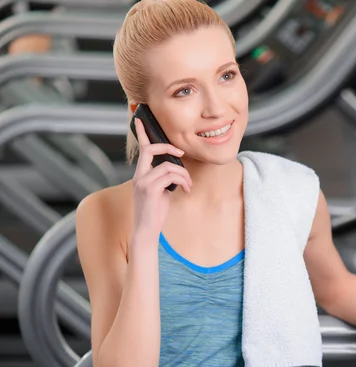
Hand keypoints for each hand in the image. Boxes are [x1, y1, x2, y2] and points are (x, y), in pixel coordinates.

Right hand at [131, 117, 191, 234]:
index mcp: (141, 174)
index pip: (141, 150)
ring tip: (188, 185)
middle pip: (150, 149)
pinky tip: (185, 190)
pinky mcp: (150, 189)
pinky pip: (171, 176)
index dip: (141, 133)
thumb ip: (163, 178)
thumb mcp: (160, 191)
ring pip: (168, 166)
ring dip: (184, 174)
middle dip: (168, 147)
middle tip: (181, 154)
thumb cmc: (155, 212)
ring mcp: (143, 182)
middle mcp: (139, 176)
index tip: (140, 119)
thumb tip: (177, 170)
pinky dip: (183, 181)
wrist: (146, 230)